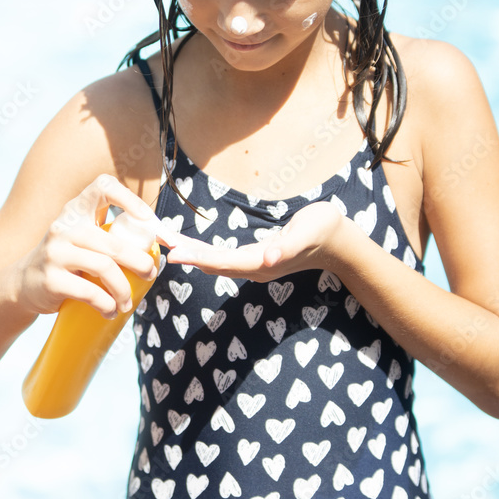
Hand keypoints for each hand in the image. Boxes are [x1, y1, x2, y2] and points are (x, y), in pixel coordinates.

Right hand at [16, 174, 159, 317]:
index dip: (129, 198)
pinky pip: (89, 292)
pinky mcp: (51, 279)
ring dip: (123, 290)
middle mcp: (64, 226)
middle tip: (150, 275)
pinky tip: (110, 311)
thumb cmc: (67, 260)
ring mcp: (55, 252)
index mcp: (77, 210)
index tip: (148, 221)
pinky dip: (106, 305)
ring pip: (104, 268)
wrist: (24, 283)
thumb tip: (161, 243)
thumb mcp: (83, 238)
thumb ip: (112, 235)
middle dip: (140, 262)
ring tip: (127, 303)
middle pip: (114, 242)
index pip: (103, 186)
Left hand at [164, 200, 345, 282]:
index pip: (222, 262)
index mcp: (262, 263)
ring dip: (191, 253)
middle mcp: (254, 268)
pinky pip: (222, 257)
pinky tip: (190, 247)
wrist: (339, 242)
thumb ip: (286, 247)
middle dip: (186, 253)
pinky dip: (202, 251)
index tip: (173, 252)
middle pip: (212, 264)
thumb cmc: (323, 231)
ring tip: (166, 242)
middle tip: (159, 240)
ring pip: (215, 262)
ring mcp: (255, 265)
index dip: (197, 257)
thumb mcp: (306, 233)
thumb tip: (267, 259)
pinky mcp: (256, 259)